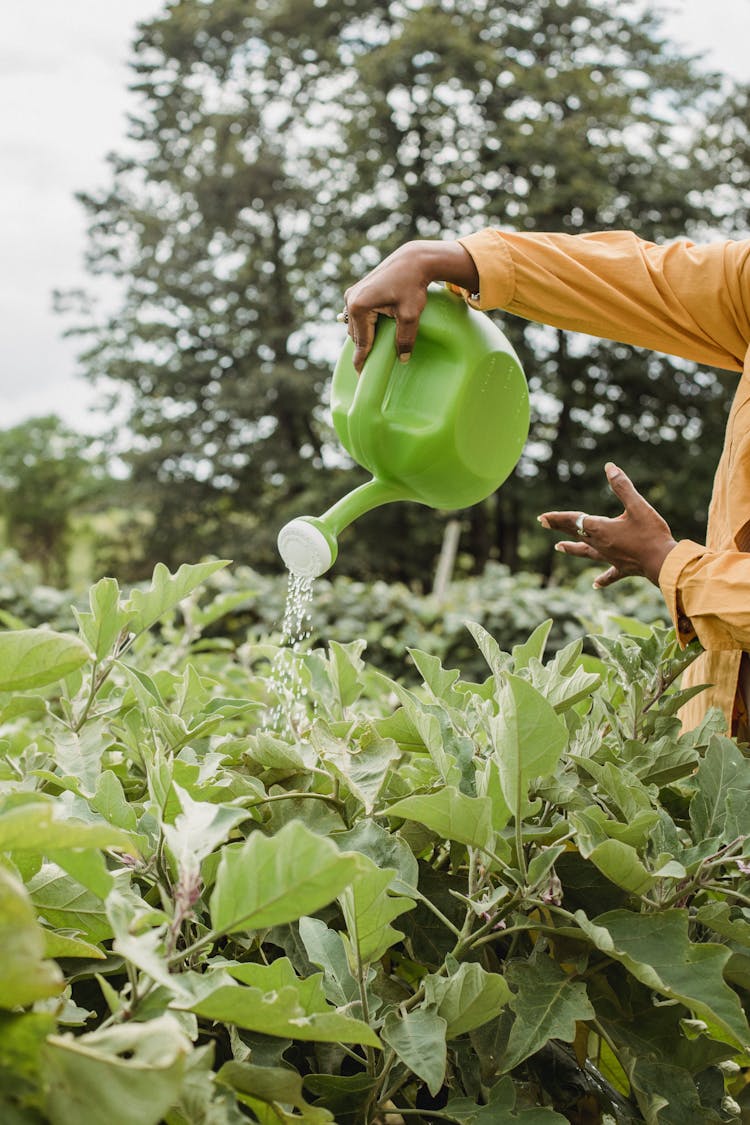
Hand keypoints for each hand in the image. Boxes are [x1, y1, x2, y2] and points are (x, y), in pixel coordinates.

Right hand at [343, 239, 478, 371]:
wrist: (413, 259)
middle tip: (371, 367)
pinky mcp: (357, 291)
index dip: (362, 362)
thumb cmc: (412, 285)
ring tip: (375, 350)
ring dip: (365, 337)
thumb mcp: (411, 315)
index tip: (362, 377)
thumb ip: (405, 339)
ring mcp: (351, 294)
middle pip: (356, 336)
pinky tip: (375, 332)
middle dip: (364, 350)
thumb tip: (402, 359)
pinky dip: (365, 326)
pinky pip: (357, 316)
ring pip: (356, 326)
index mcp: (360, 307)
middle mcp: (350, 300)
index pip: (361, 343)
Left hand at [538, 463, 677, 586]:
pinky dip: (602, 579)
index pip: (574, 520)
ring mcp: (610, 557)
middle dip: (558, 527)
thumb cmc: (651, 534)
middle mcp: (601, 544)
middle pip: (575, 533)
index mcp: (601, 529)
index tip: (543, 517)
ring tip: (558, 548)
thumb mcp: (637, 506)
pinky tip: (594, 585)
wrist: (664, 563)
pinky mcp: (623, 568)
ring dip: (572, 548)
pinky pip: (609, 574)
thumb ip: (622, 487)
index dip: (558, 517)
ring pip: (586, 552)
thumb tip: (609, 467)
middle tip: (542, 522)